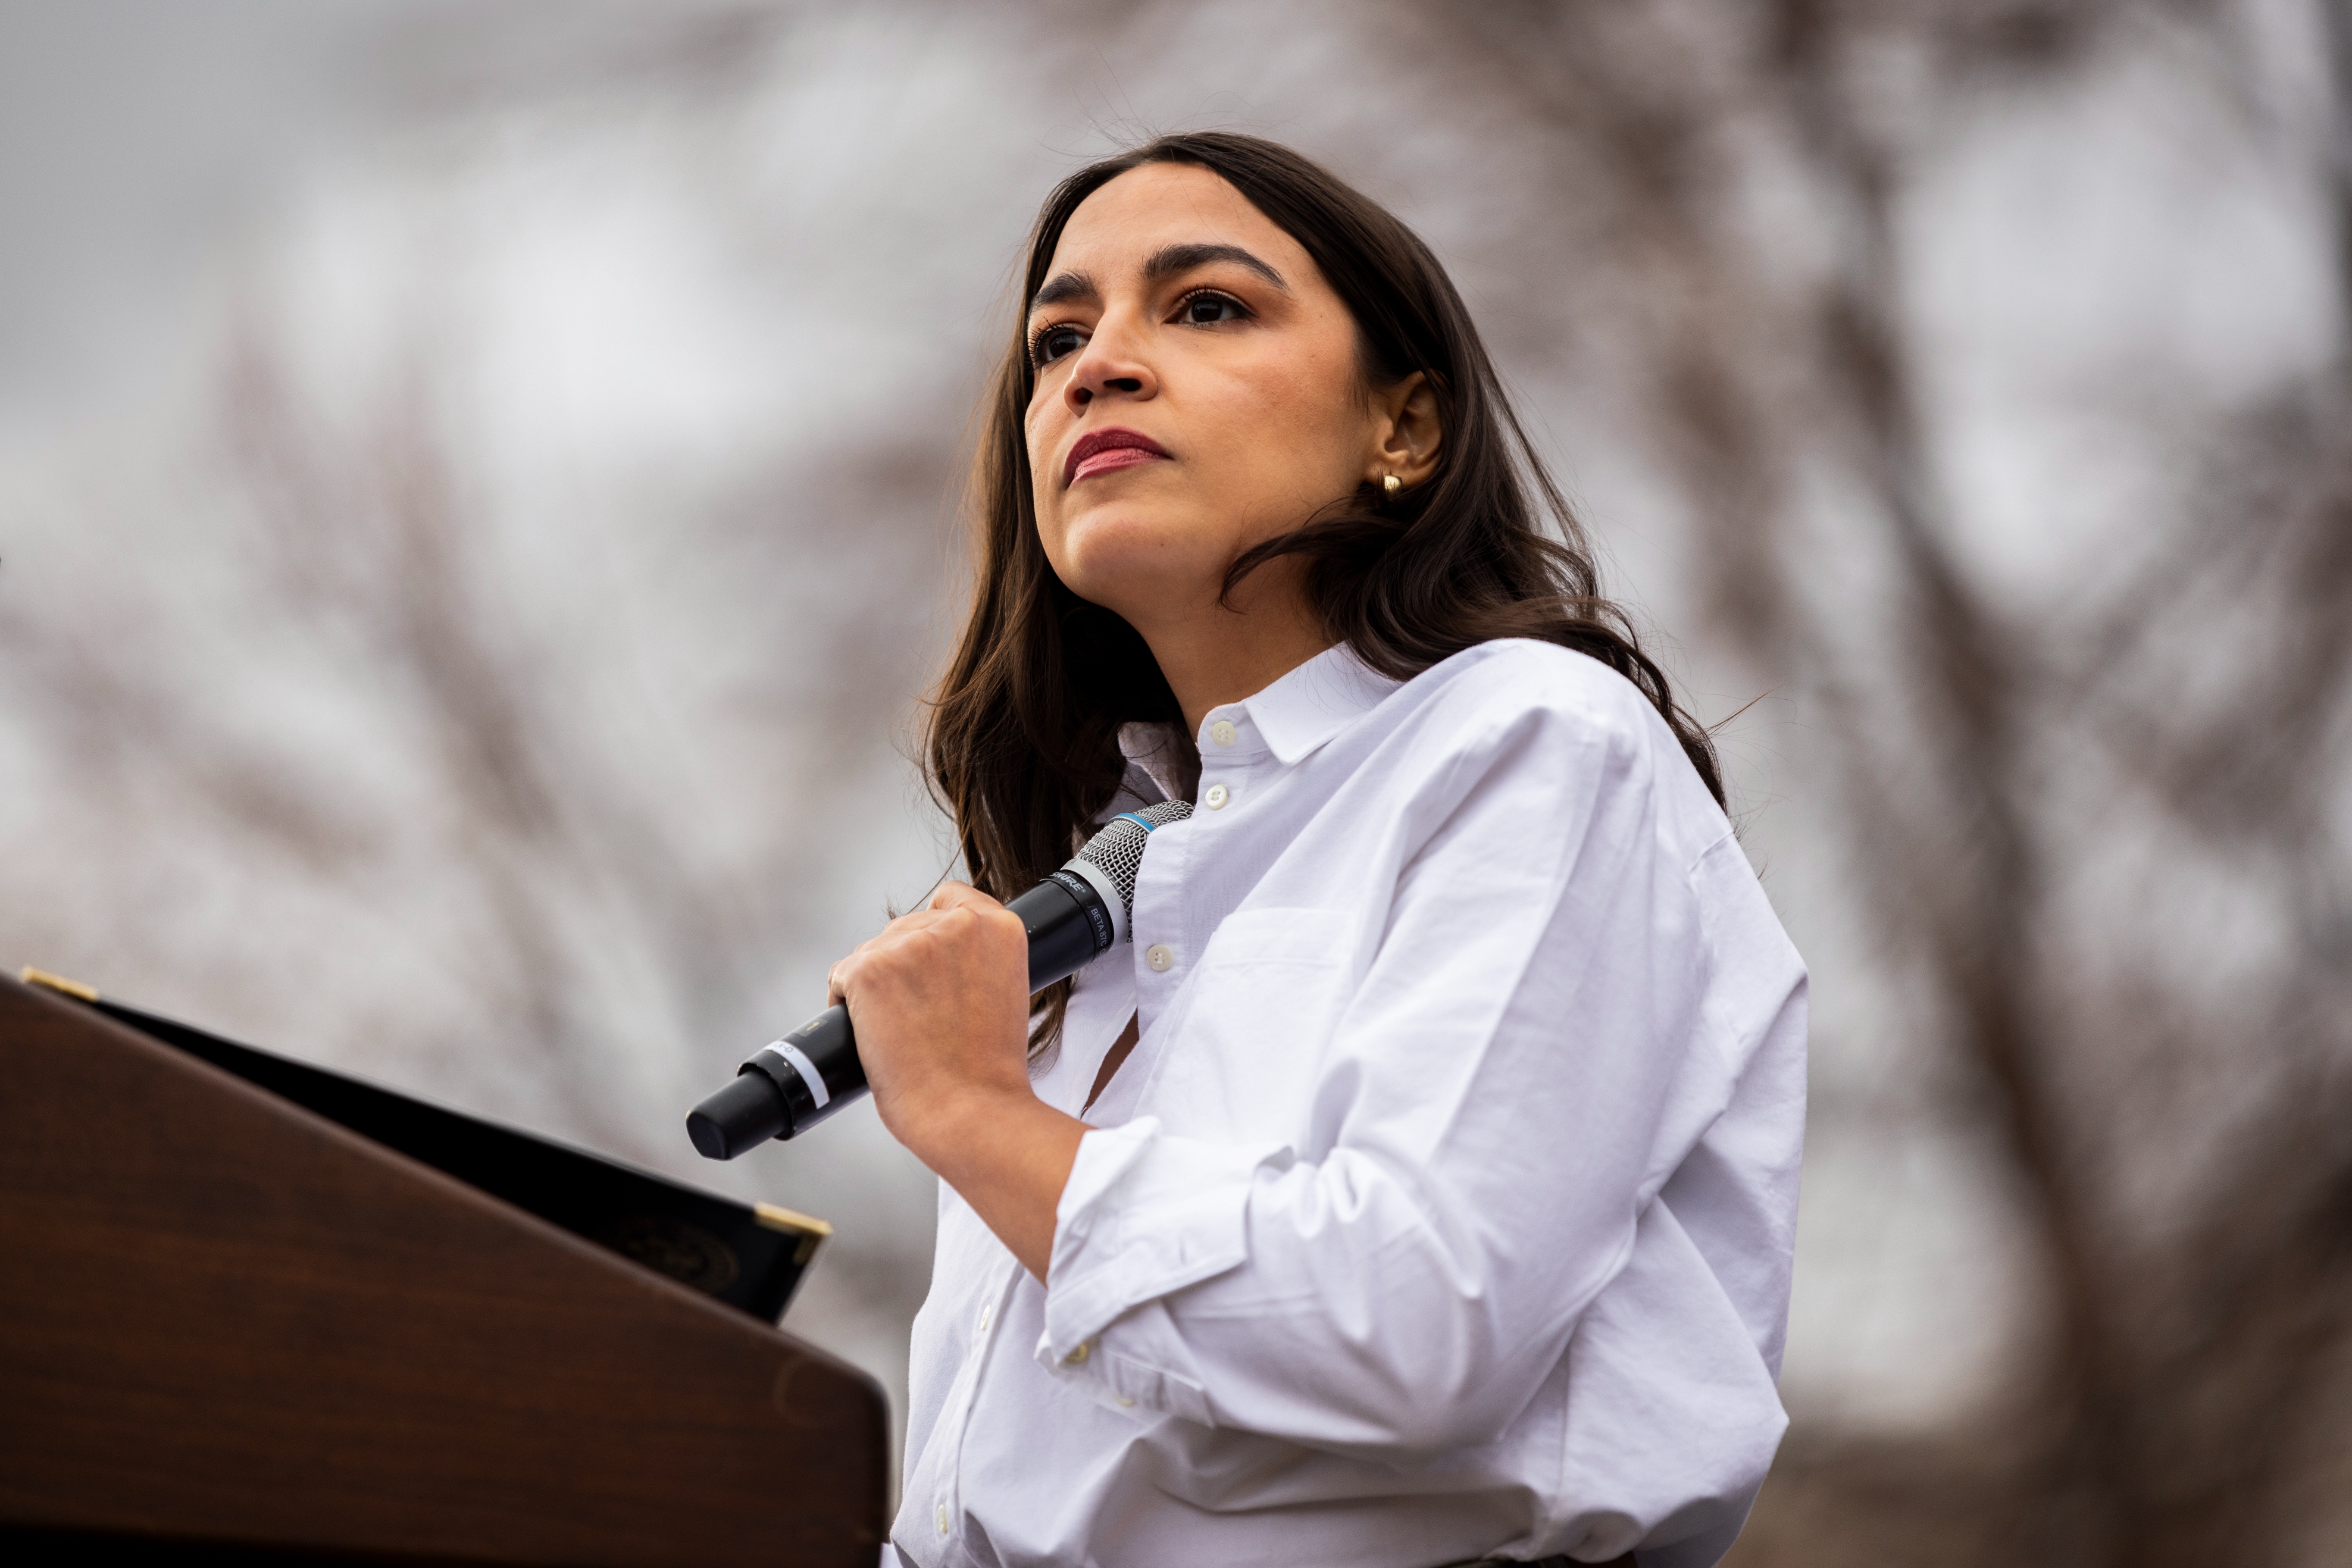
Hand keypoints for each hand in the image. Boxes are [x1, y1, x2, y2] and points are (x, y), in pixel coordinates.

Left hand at [826, 882, 1086, 1278]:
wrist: (970, 1111)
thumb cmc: (987, 1070)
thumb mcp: (1003, 993)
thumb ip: (977, 961)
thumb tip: (935, 961)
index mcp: (1000, 927)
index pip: (950, 900)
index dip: (936, 936)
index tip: (935, 971)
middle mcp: (956, 924)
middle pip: (907, 927)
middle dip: (903, 966)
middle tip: (916, 1017)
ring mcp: (909, 943)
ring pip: (873, 952)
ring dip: (876, 985)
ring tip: (899, 1031)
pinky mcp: (869, 968)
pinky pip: (842, 976)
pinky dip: (847, 1003)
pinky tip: (869, 1032)